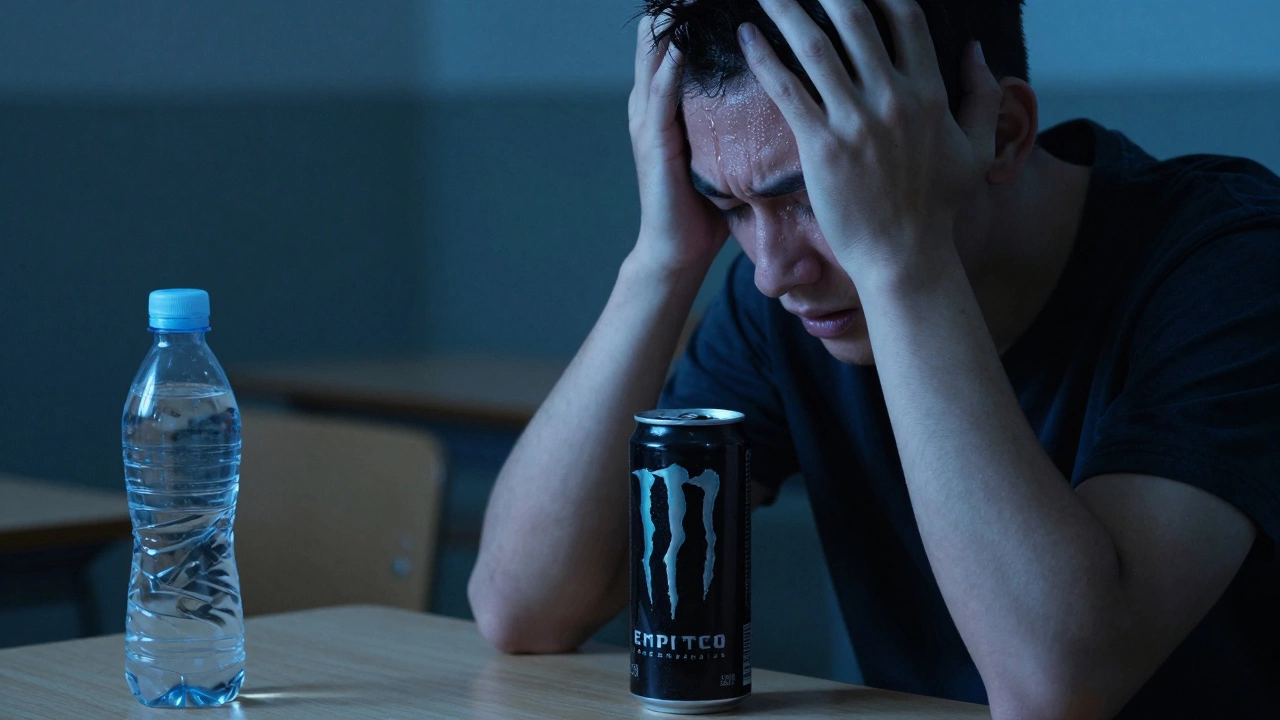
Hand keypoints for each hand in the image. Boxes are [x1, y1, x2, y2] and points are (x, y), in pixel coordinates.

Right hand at [629, 14, 730, 272]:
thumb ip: (740, 116)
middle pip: (660, 35)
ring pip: (653, 56)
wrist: (679, 251)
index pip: (677, 37)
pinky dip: (668, 70)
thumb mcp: (727, 148)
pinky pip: (658, 98)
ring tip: (688, 0)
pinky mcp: (653, 144)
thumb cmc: (708, 205)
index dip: (694, 12)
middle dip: (681, 8)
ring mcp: (648, 120)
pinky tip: (681, 48)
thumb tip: (786, 91)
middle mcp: (652, 101)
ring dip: (670, 25)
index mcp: (670, 99)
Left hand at [738, 0, 1001, 283]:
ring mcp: (855, 121)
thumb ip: (981, 96)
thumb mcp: (977, 149)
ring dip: (786, 10)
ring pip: (815, 46)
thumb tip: (976, 51)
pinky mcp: (821, 146)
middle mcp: (892, 97)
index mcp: (929, 93)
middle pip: (854, 19)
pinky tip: (746, 36)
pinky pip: (786, 89)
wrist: (905, 257)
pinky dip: (763, 57)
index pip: (905, 18)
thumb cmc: (939, 209)